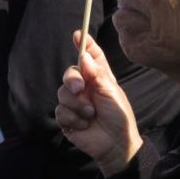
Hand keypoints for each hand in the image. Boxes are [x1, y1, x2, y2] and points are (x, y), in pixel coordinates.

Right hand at [55, 32, 142, 176]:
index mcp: (99, 76)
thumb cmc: (119, 116)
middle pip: (70, 73)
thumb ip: (97, 74)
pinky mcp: (67, 118)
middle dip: (72, 80)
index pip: (91, 56)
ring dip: (76, 105)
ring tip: (90, 114)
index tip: (78, 33)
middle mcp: (85, 86)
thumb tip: (84, 56)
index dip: (85, 43)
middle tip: (80, 89)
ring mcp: (75, 102)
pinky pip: (60, 111)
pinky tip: (84, 125)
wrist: (115, 144)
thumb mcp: (111, 92)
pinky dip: (72, 118)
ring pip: (62, 93)